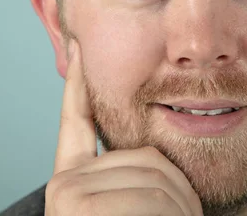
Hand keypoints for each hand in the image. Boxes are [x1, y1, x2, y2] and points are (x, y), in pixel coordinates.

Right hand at [45, 39, 202, 215]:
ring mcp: (67, 190)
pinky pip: (149, 194)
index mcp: (76, 179)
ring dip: (180, 207)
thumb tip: (157, 154)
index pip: (78, 120)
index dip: (79, 83)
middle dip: (178, 190)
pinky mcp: (74, 201)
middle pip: (147, 155)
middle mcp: (66, 181)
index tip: (78, 46)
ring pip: (154, 175)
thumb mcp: (145, 206)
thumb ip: (138, 173)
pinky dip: (171, 215)